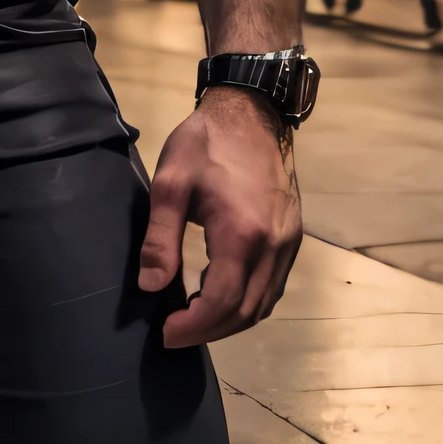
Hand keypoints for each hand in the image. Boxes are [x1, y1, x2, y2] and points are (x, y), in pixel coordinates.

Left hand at [137, 86, 300, 346]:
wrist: (252, 111)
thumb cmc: (206, 143)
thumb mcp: (170, 183)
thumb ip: (159, 238)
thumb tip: (150, 286)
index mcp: (242, 234)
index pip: (222, 302)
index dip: (193, 326)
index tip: (165, 332)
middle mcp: (273, 246)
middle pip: (246, 312)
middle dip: (209, 331)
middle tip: (175, 332)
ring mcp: (288, 243)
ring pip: (265, 303)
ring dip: (231, 321)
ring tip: (195, 319)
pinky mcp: (292, 237)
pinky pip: (274, 286)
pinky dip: (249, 302)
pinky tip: (223, 296)